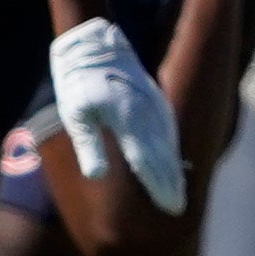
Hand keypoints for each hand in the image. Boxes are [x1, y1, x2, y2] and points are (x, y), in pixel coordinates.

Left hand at [48, 15, 189, 212]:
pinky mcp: (157, 101)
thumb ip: (88, 146)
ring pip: (169, 145)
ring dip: (174, 169)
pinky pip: (169, 131)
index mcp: (127, 122)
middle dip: (170, 184)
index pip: (147, 162)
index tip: (169, 207)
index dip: (158, 187)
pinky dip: (173, 150)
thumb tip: (96, 177)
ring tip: (179, 191)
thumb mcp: (75, 114)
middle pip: (163, 158)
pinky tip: (175, 162)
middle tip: (177, 208)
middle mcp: (147, 117)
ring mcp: (155, 108)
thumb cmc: (77, 83)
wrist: (94, 47)